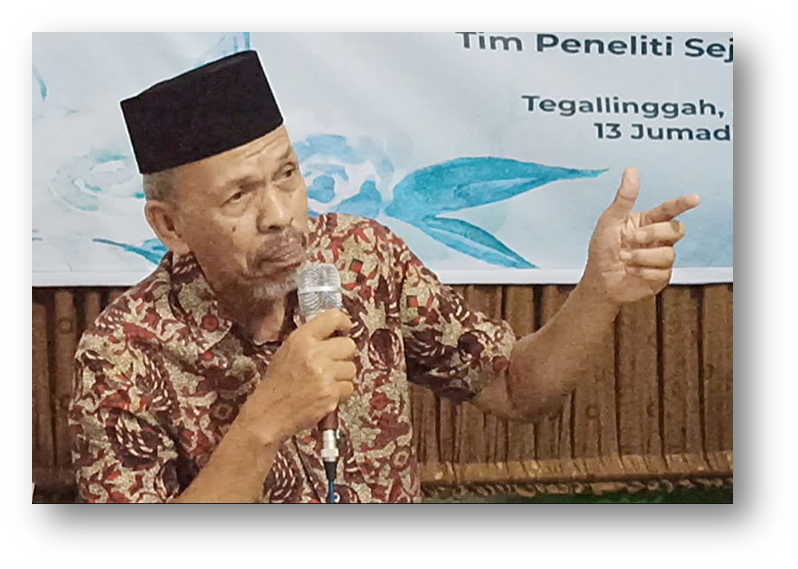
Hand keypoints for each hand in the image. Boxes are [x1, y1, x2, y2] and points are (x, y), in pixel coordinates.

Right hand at [238, 309, 357, 445]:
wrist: (269, 413)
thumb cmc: (276, 384)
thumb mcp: (286, 352)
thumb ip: (309, 340)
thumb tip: (332, 332)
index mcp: (301, 339)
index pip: (332, 318)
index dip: (343, 322)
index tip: (346, 328)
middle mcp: (314, 354)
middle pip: (349, 345)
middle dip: (343, 354)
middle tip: (332, 362)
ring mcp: (324, 374)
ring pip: (351, 368)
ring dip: (342, 376)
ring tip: (325, 381)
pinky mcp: (331, 394)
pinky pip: (349, 387)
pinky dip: (340, 392)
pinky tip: (325, 393)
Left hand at [585, 167, 699, 304]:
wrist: (599, 281)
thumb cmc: (602, 250)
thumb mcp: (609, 221)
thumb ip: (624, 198)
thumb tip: (631, 172)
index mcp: (647, 222)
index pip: (669, 210)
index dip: (681, 204)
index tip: (693, 199)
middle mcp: (658, 239)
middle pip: (676, 229)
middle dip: (653, 233)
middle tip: (631, 239)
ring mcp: (661, 257)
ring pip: (668, 253)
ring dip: (642, 256)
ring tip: (624, 258)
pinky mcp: (661, 276)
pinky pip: (662, 271)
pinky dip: (642, 271)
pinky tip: (630, 271)